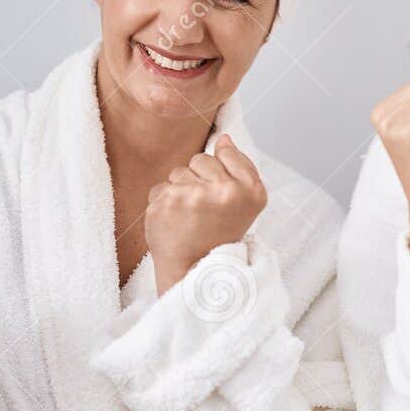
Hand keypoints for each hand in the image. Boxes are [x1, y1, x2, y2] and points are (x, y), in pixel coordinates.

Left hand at [145, 133, 267, 291]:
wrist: (196, 272)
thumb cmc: (221, 235)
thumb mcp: (248, 202)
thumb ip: (240, 165)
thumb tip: (223, 138)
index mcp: (250, 189)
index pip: (225, 152)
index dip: (221, 174)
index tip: (222, 198)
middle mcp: (224, 191)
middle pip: (200, 159)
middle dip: (199, 180)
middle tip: (205, 211)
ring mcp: (192, 196)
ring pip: (178, 172)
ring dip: (181, 191)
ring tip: (190, 217)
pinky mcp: (165, 204)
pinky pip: (159, 187)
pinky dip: (164, 204)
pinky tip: (174, 222)